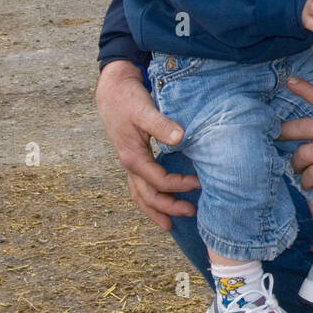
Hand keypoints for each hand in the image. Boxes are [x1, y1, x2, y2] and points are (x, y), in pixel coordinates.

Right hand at [95, 60, 199, 229]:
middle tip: (192, 213)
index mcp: (133, 157)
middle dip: (168, 207)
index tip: (200, 182)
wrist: (112, 88)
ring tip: (169, 225)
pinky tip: (160, 202)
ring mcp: (130, 162)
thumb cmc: (128, 98)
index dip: (180, 185)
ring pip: (140, 194)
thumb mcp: (144, 109)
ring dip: (155, 210)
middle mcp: (130, 164)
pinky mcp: (133, 157)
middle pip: (147, 195)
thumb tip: (180, 138)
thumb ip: (161, 124)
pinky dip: (149, 198)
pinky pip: (140, 185)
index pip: (159, 181)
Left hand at [277, 77, 312, 208]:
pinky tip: (307, 182)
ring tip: (298, 168)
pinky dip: (306, 180)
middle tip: (277, 136)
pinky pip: (311, 174)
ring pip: (304, 154)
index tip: (290, 82)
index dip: (305, 89)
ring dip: (297, 163)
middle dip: (284, 132)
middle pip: (303, 127)